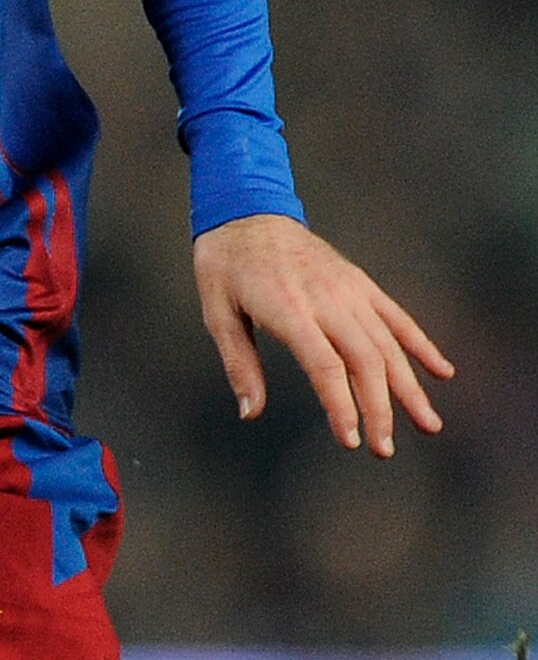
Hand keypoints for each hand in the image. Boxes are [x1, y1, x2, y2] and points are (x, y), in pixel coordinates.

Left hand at [192, 214, 452, 457]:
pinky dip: (421, 345)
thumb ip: (239, 364)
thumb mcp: (217, 313)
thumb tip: (250, 413)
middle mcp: (328, 298)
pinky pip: (397, 317)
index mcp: (289, 308)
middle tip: (384, 450)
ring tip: (427, 425)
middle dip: (379, 409)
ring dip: (409, 387)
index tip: (350, 440)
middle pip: (365, 360)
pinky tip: (441, 373)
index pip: (326, 365)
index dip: (341, 405)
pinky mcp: (360, 284)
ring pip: (388, 344)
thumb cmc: (225, 265)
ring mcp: (349, 290)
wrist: (247, 209)